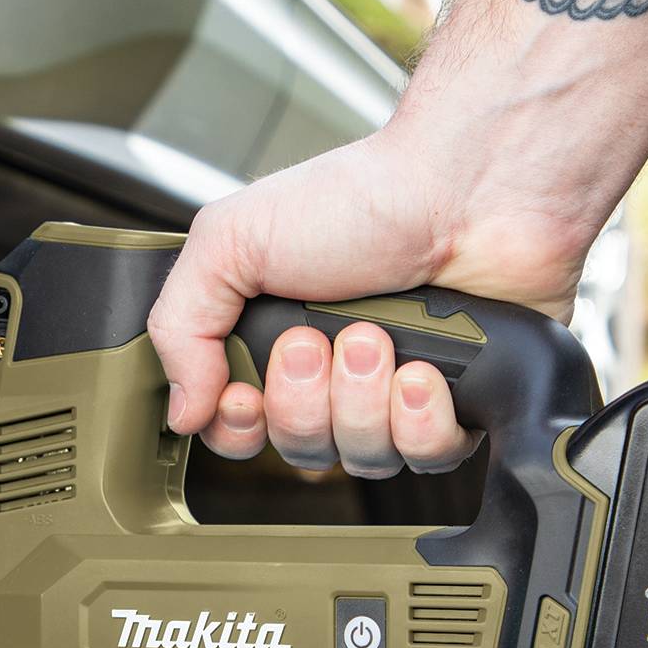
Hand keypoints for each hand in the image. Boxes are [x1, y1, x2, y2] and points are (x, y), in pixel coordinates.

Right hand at [147, 117, 597, 475]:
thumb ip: (181, 323)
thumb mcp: (232, 240)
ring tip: (376, 337)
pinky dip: (421, 421)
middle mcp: (335, 373)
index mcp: (275, 337)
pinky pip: (427, 458)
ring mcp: (395, 393)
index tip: (243, 393)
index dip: (238, 427)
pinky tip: (422, 372)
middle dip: (304, 400)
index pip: (239, 429)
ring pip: (361, 459)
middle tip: (316, 340)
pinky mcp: (457, 405)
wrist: (469, 188)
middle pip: (299, 450)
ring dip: (362, 401)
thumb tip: (178, 409)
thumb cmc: (363, 198)